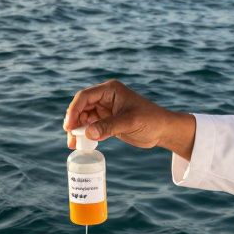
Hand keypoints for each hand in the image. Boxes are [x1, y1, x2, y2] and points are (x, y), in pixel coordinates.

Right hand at [63, 80, 196, 158]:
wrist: (163, 130)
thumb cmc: (151, 120)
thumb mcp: (129, 122)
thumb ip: (108, 127)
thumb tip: (87, 133)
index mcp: (110, 90)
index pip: (85, 97)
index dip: (74, 110)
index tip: (69, 126)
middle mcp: (105, 98)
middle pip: (81, 107)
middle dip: (74, 121)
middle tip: (70, 136)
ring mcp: (105, 110)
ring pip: (84, 118)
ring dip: (77, 130)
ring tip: (74, 144)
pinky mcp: (107, 121)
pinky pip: (91, 126)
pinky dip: (85, 134)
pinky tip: (82, 144)